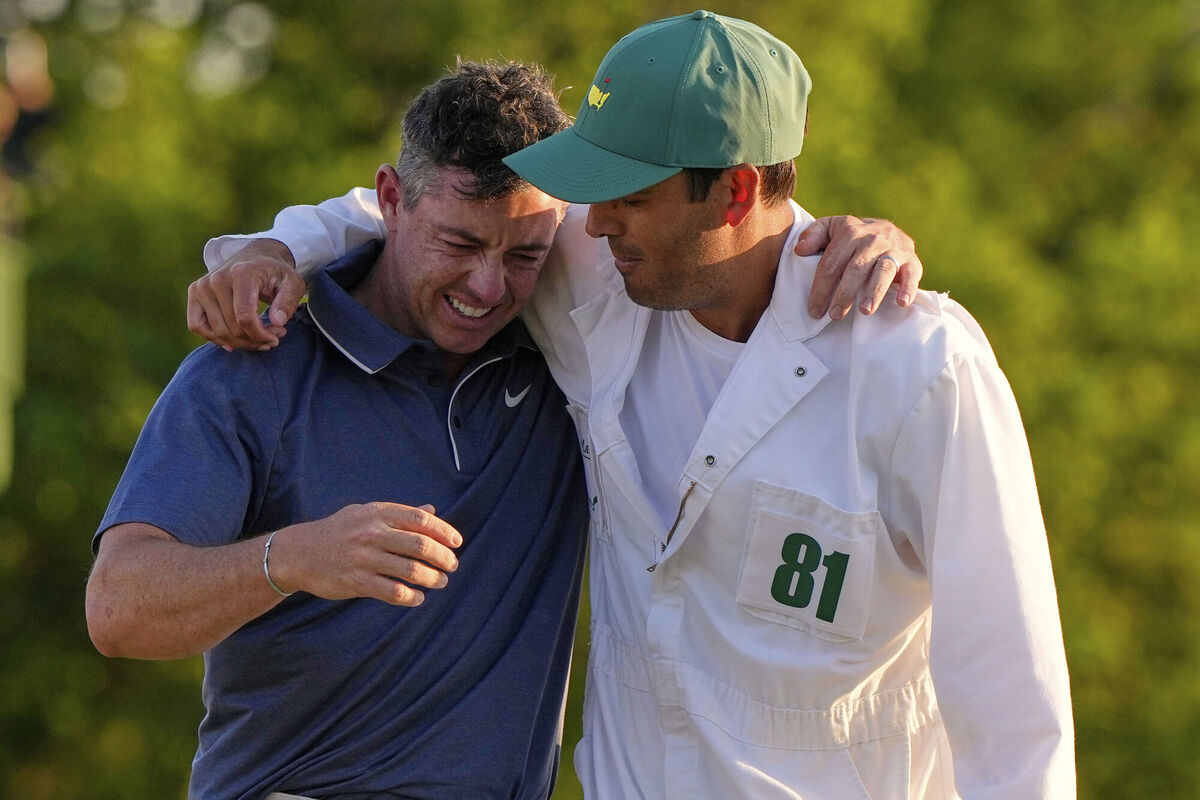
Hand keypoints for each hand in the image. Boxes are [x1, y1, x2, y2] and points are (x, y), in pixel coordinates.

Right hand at [187, 238, 306, 350]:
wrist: (256, 257)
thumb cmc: (275, 273)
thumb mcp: (293, 283)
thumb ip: (288, 301)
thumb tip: (277, 322)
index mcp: (241, 274)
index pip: (245, 318)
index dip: (261, 335)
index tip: (277, 336)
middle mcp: (217, 279)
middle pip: (232, 328)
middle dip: (255, 340)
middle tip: (271, 338)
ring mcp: (202, 286)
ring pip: (217, 331)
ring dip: (239, 343)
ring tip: (257, 339)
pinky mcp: (194, 292)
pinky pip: (196, 325)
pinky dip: (214, 338)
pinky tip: (234, 342)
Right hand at [266, 503, 462, 606]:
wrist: (299, 552)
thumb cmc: (338, 530)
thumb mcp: (366, 513)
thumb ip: (400, 514)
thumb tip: (432, 509)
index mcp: (378, 513)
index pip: (420, 519)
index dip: (444, 531)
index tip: (457, 542)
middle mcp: (372, 533)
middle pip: (420, 545)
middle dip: (443, 557)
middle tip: (452, 565)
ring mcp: (364, 558)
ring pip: (410, 571)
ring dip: (432, 579)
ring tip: (440, 582)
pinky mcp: (356, 582)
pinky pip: (393, 592)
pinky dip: (411, 597)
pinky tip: (418, 598)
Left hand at [796, 216, 923, 319]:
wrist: (886, 230)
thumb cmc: (851, 237)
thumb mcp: (831, 229)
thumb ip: (814, 236)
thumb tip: (800, 250)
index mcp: (850, 231)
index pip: (832, 263)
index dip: (821, 287)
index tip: (814, 310)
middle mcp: (873, 238)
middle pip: (856, 268)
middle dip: (844, 294)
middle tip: (835, 315)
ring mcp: (894, 249)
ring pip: (883, 270)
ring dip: (874, 291)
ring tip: (864, 311)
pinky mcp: (912, 260)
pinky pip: (911, 274)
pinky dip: (908, 288)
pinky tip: (901, 302)